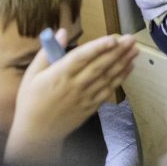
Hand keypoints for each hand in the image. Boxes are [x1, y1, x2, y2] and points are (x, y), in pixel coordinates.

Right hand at [6, 32, 136, 160]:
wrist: (36, 133)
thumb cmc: (31, 101)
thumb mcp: (32, 75)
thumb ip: (47, 52)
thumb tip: (61, 32)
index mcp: (59, 75)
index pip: (81, 57)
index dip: (98, 47)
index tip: (113, 38)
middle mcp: (74, 85)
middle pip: (99, 65)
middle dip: (117, 51)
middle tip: (131, 39)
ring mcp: (84, 97)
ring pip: (107, 77)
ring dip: (123, 63)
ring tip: (135, 50)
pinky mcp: (91, 106)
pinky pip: (108, 90)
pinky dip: (120, 79)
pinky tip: (129, 68)